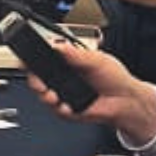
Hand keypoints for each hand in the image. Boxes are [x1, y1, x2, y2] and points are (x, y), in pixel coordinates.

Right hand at [23, 43, 155, 142]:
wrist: (127, 101)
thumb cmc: (115, 78)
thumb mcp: (97, 60)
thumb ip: (76, 54)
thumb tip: (58, 45)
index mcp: (68, 62)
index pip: (44, 59)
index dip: (33, 60)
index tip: (27, 60)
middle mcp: (63, 78)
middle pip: (38, 78)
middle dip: (34, 81)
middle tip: (39, 83)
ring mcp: (65, 94)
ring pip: (44, 95)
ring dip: (45, 95)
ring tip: (52, 96)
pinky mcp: (69, 110)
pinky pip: (57, 110)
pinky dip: (60, 108)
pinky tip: (66, 105)